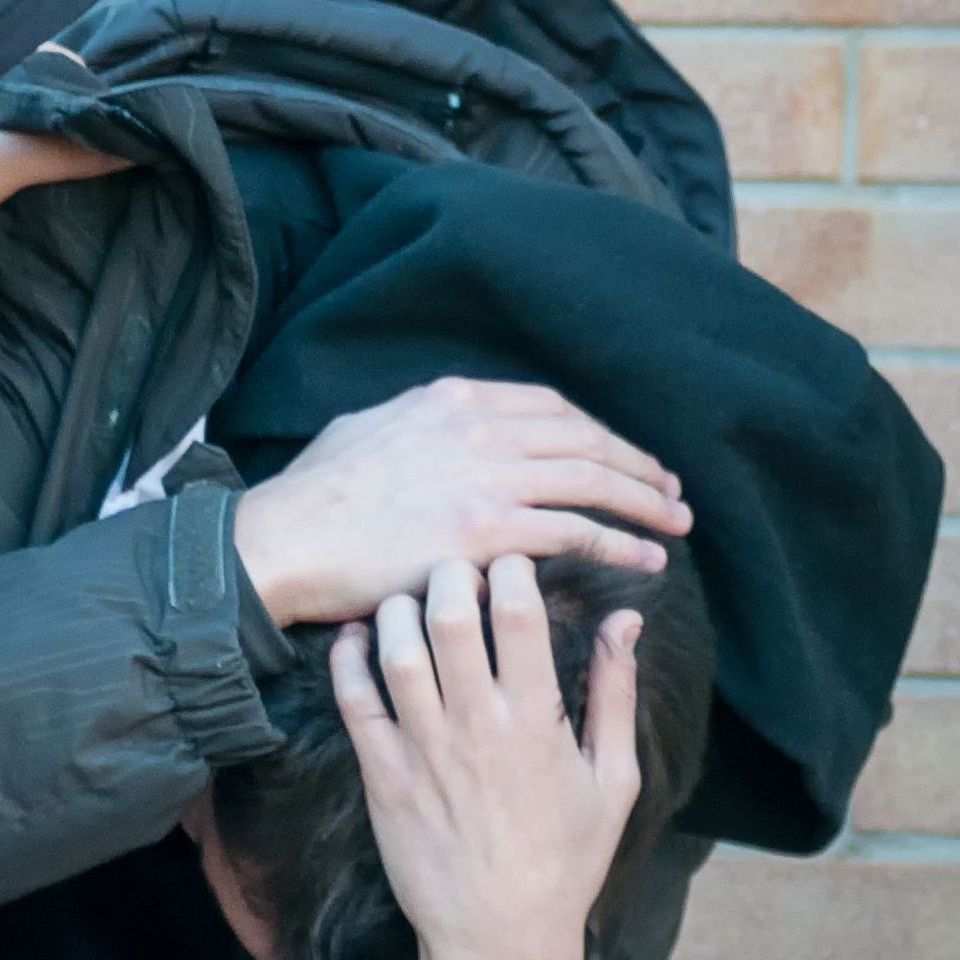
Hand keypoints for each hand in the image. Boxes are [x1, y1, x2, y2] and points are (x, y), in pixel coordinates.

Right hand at [236, 378, 687, 628]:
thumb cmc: (311, 497)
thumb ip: (414, 427)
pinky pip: (577, 533)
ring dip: (644, 501)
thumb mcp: (364, 431)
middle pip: (585, 438)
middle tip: (670, 490)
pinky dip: (621, 543)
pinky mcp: (487, 532)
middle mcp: (478, 429)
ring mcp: (486, 478)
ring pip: (592, 480)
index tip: (622, 454)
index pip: (550, 407)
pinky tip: (647, 558)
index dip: (598, 432)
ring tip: (675, 522)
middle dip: (637, 463)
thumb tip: (435, 430)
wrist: (284, 539)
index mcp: (451, 400)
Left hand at [330, 557, 644, 959]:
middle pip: (450, 614)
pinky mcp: (381, 775)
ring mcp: (422, 749)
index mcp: (536, 720)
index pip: (518, 613)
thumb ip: (615, 692)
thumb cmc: (565, 858)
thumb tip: (626, 619)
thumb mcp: (613, 777)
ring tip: (409, 596)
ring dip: (397, 606)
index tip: (510, 560)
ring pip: (395, 647)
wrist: (499, 935)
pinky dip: (348, 657)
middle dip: (450, 571)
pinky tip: (358, 637)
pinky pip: (352, 699)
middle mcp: (476, 726)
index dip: (511, 568)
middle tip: (454, 564)